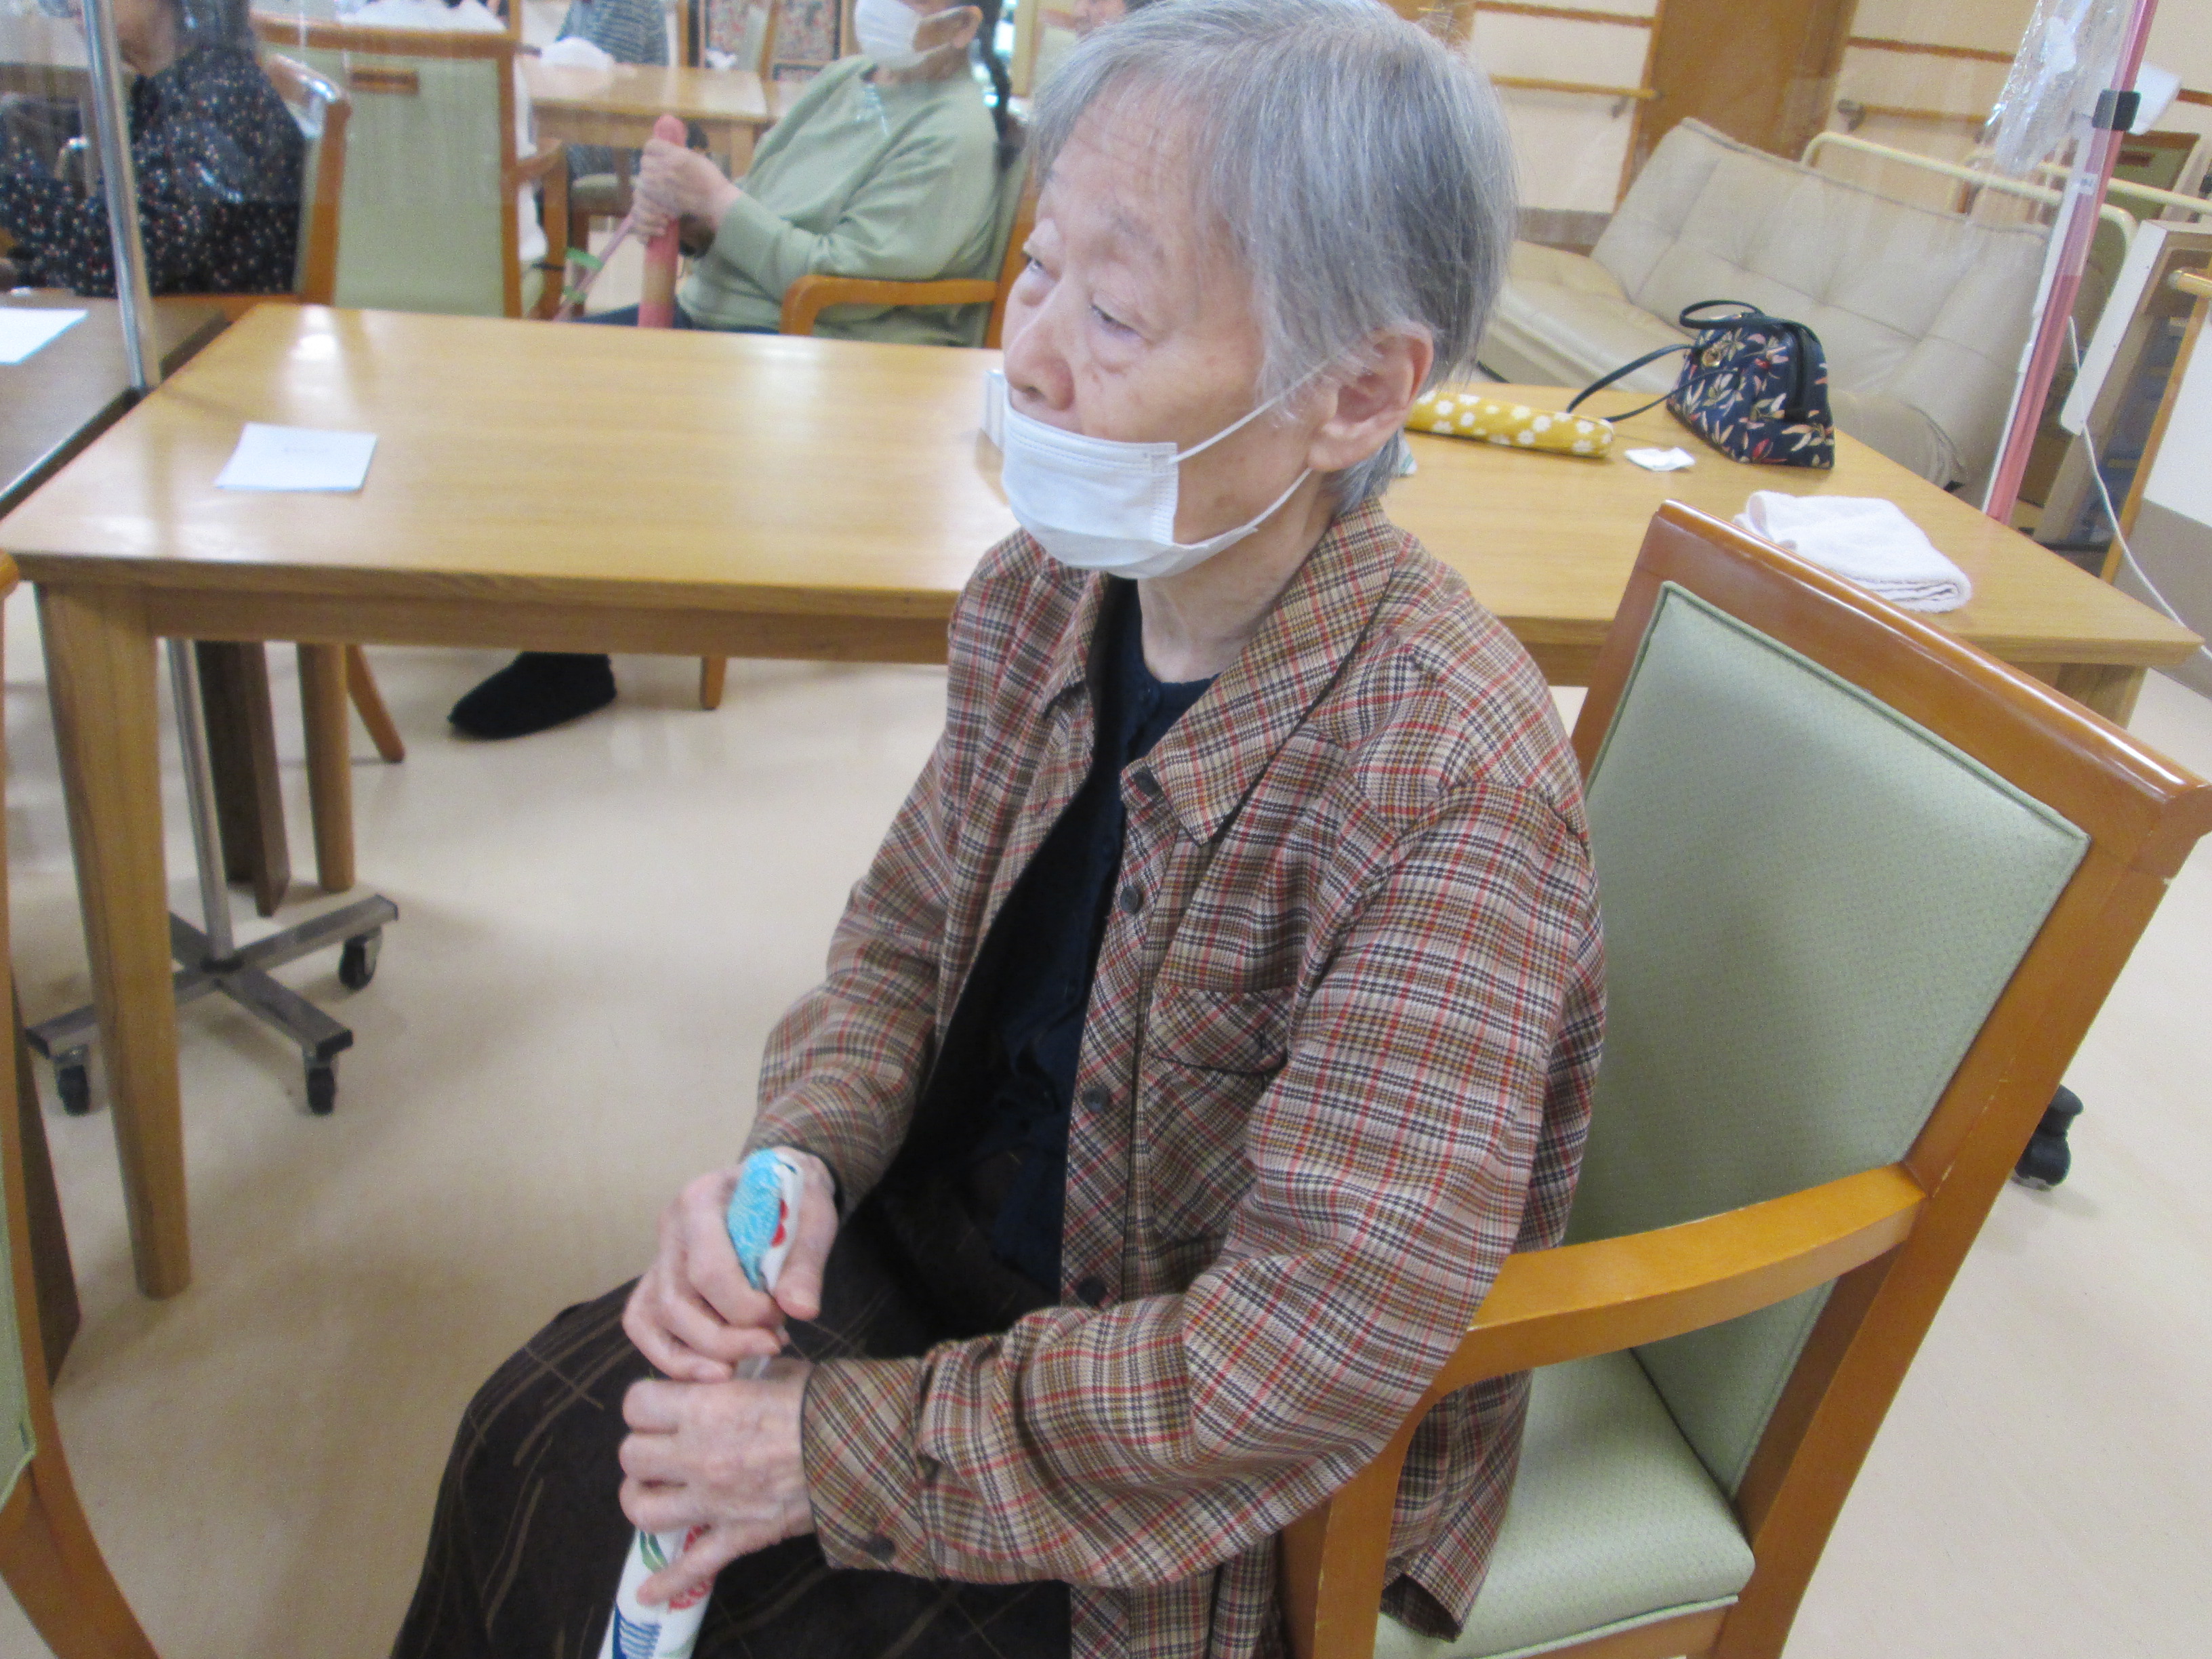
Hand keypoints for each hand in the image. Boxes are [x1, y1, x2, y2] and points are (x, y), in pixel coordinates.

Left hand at [620, 1360, 815, 1605]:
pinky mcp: (738, 1535)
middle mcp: (699, 1456)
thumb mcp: (778, 1372)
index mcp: (707, 1408)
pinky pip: (693, 1567)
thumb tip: (727, 1378)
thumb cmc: (825, 1403)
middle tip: (664, 1445)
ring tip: (655, 1492)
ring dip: (643, 1499)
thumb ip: (739, 1378)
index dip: (645, 1403)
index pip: (637, 1404)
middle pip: (632, 1456)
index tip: (662, 1404)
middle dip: (643, 1447)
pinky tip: (648, 1593)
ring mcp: (715, 1502)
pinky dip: (668, 1582)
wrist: (866, 1450)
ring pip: (643, 1510)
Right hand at [623, 1150, 839, 1381]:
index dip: (744, 1309)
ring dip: (698, 1356)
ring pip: (654, 1320)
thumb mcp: (815, 1216)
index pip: (708, 1270)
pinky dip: (672, 1356)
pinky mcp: (656, 1280)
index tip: (781, 1317)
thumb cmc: (794, 1197)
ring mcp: (658, 1255)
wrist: (779, 1181)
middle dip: (723, 1341)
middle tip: (771, 1344)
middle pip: (675, 1303)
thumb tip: (801, 1310)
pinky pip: (643, 1325)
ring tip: (743, 1364)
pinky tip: (712, 1370)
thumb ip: (806, 1262)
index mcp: (702, 1199)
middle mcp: (670, 1227)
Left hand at [631, 138, 740, 239]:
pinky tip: (658, 193)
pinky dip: (650, 192)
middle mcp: (666, 167)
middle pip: (644, 161)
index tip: (656, 154)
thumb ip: (677, 153)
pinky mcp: (662, 198)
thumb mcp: (695, 157)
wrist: (716, 200)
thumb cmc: (710, 178)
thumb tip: (664, 151)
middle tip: (657, 170)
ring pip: (643, 177)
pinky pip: (647, 191)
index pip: (650, 145)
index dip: (652, 150)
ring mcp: (662, 183)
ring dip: (648, 179)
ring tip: (657, 182)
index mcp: (676, 154)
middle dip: (650, 165)